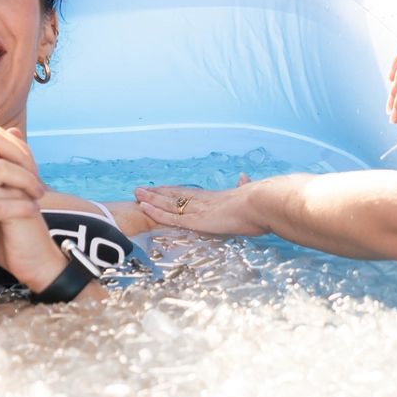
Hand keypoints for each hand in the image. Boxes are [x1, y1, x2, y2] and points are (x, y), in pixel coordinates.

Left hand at [134, 176, 264, 236]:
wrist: (260, 204)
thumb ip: (243, 186)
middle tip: (140, 189)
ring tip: (136, 194)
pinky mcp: (195, 220)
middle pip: (174, 196)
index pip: (188, 193)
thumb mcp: (248, 193)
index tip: (160, 189)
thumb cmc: (259, 203)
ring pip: (168, 204)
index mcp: (214, 198)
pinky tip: (144, 207)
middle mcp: (202, 201)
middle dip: (156, 194)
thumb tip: (244, 176)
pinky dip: (155, 212)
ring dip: (150, 199)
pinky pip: (170, 217)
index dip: (172, 192)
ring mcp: (197, 210)